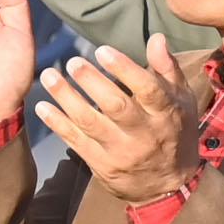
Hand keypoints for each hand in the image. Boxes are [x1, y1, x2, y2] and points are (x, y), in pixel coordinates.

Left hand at [34, 38, 207, 208]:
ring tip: (50, 76)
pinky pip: (76, 141)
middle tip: (73, 62)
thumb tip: (155, 37)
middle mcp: (143, 133)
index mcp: (166, 113)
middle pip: (115, 106)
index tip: (102, 51)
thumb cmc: (175, 131)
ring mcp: (120, 150)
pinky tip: (42, 106)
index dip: (124, 69)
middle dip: (92, 82)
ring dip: (67, 98)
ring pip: (90, 122)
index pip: (147, 89)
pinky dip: (57, 123)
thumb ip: (166, 68)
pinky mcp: (101, 164)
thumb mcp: (181, 100)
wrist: (168, 186)